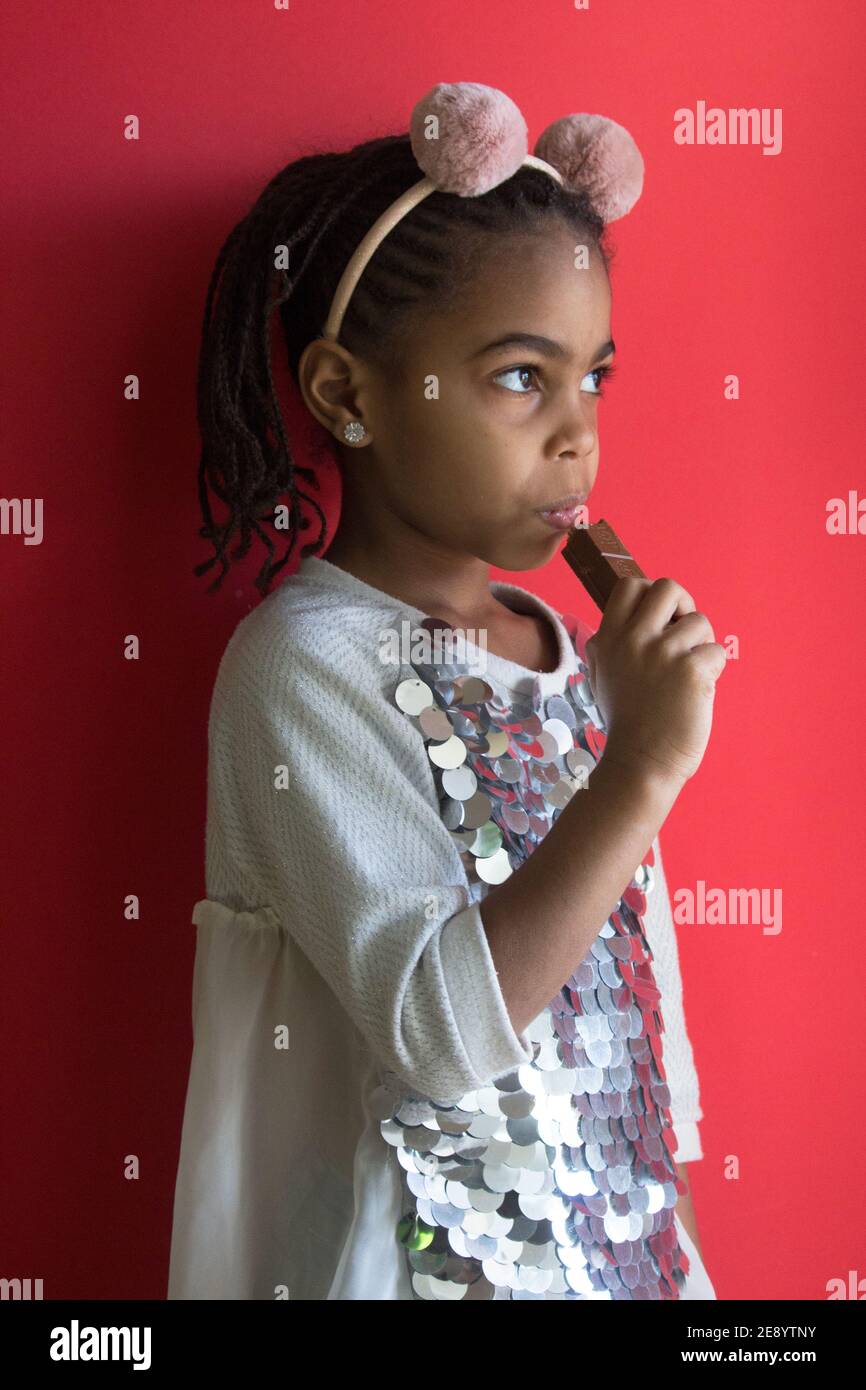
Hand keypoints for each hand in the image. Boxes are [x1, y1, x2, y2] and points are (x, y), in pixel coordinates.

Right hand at [583, 576, 727, 787]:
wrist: (641, 763)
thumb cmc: (628, 723)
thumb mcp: (603, 676)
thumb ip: (613, 644)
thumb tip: (638, 616)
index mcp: (609, 639)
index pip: (630, 586)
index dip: (651, 596)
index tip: (660, 620)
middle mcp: (632, 640)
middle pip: (668, 588)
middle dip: (684, 607)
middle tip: (684, 635)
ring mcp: (661, 653)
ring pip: (700, 621)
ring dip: (702, 645)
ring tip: (689, 674)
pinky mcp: (690, 670)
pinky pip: (716, 652)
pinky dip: (714, 671)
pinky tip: (697, 692)